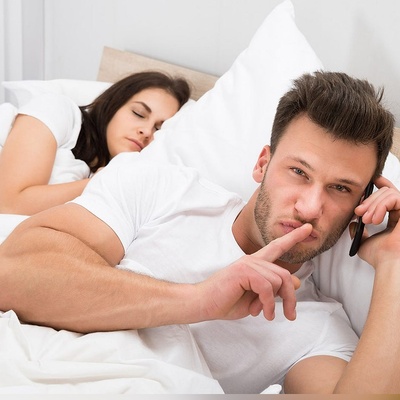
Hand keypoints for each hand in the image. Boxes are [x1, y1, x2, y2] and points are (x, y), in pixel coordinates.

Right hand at [196, 223, 312, 322]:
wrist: (203, 303)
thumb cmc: (226, 301)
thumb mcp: (256, 298)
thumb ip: (274, 289)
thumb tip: (297, 282)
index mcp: (255, 264)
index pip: (277, 247)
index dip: (293, 238)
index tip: (308, 228)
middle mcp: (252, 260)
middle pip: (284, 274)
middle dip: (290, 297)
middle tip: (290, 314)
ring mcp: (247, 264)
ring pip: (278, 281)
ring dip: (275, 303)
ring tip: (265, 313)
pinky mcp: (243, 271)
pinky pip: (267, 288)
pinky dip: (267, 304)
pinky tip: (261, 312)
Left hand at [351, 175, 399, 265]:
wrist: (387, 263)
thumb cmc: (379, 257)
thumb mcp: (364, 241)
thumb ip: (359, 231)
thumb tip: (353, 223)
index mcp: (396, 220)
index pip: (391, 196)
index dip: (382, 185)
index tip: (372, 180)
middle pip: (387, 192)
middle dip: (369, 199)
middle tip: (358, 212)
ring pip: (390, 193)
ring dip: (373, 204)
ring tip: (365, 219)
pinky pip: (395, 197)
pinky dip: (381, 205)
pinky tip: (374, 219)